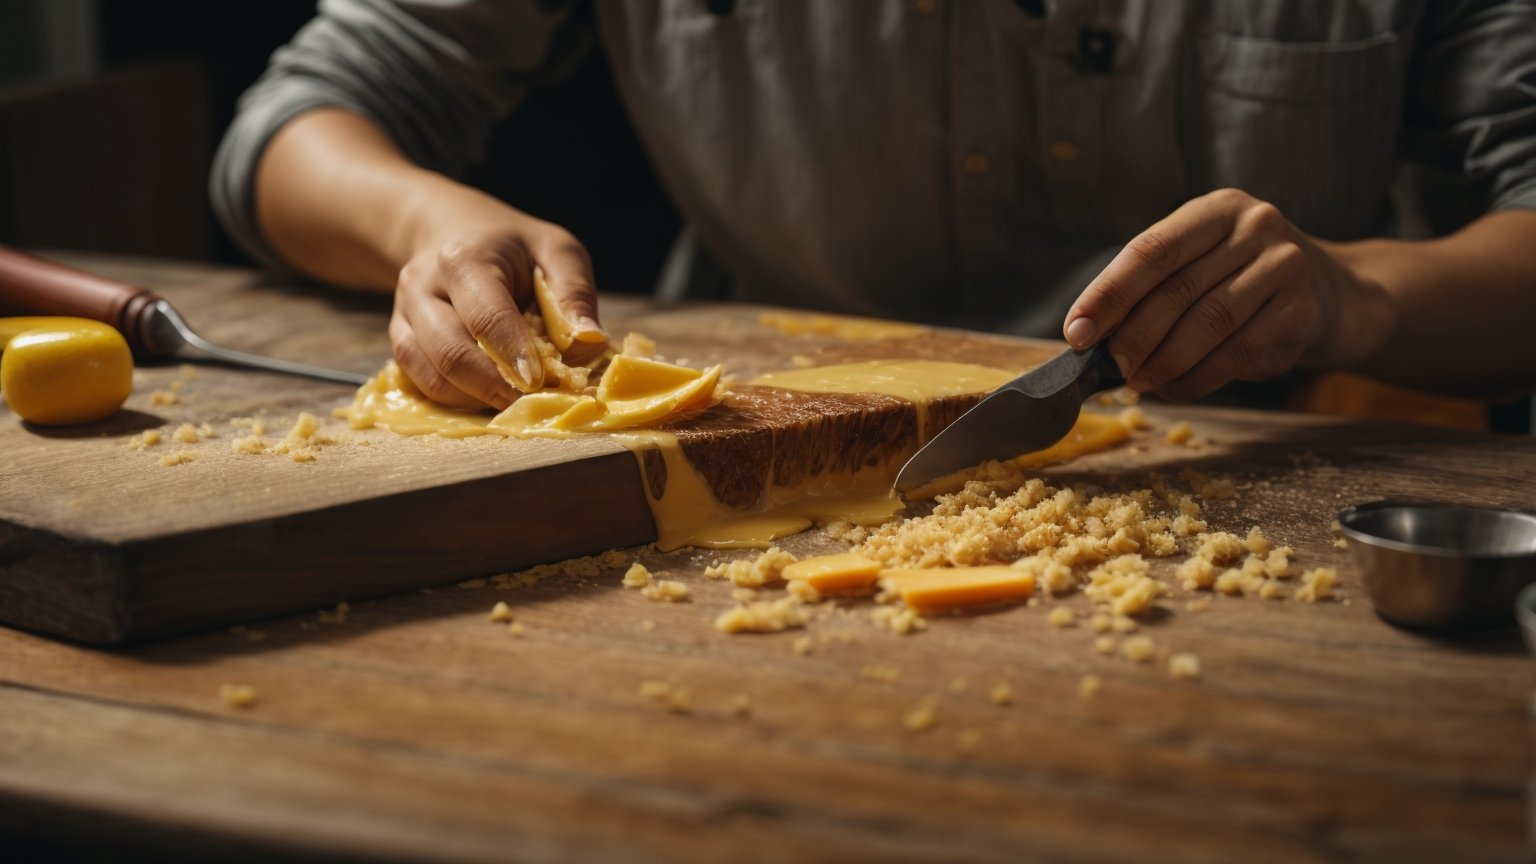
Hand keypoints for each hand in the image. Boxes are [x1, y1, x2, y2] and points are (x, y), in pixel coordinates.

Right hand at [390, 210, 605, 409]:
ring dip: (476, 398)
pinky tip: (489, 394)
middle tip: (534, 401)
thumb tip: (589, 342)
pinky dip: (458, 398)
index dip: (513, 356)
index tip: (540, 383)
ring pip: (432, 375)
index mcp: (463, 259)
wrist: (451, 230)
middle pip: (451, 353)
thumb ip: (574, 293)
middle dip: (495, 387)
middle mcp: (422, 286)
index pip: (486, 317)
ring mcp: (404, 315)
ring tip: (516, 398)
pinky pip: (422, 382)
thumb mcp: (555, 250)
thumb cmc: (513, 246)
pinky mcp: (399, 339)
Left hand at [1061, 188, 1385, 400]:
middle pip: (1177, 289)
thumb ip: (1153, 290)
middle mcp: (1256, 226)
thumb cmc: (1247, 284)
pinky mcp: (1303, 311)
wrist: (1337, 298)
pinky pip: (1238, 353)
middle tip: (1109, 367)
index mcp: (1217, 209)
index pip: (1151, 250)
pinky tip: (1176, 388)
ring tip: (1139, 382)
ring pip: (1208, 323)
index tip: (1077, 331)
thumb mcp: (1203, 265)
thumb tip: (1090, 337)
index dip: (1109, 293)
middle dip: (1133, 335)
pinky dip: (1198, 378)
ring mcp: (1285, 266)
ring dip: (1164, 362)